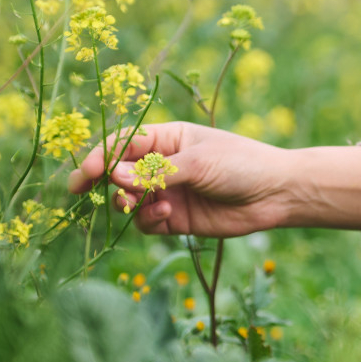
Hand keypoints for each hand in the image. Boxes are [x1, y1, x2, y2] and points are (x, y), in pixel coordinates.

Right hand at [68, 122, 296, 237]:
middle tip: (84, 193)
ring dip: (127, 203)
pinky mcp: (176, 219)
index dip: (101, 156)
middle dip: (101, 182)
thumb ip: (157, 173)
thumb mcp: (198, 162)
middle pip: (118, 173)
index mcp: (167, 138)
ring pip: (128, 201)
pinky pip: (146, 223)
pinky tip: (166, 215)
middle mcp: (162, 165)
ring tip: (139, 203)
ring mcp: (168, 192)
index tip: (86, 173)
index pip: (123, 144)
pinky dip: (148, 221)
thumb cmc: (241, 164)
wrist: (275, 193)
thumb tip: (113, 176)